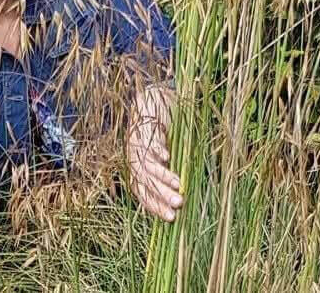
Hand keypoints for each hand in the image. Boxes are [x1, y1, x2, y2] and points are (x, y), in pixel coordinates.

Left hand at [126, 85, 183, 221]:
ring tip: (178, 185)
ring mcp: (137, 142)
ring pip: (146, 163)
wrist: (151, 101)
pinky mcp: (143, 127)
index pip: (141, 191)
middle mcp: (133, 156)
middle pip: (144, 180)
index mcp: (136, 166)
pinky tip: (168, 157)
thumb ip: (168, 173)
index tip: (171, 218)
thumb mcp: (163, 155)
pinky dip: (156, 149)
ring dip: (162, 175)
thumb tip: (185, 198)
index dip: (154, 205)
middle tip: (178, 205)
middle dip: (161, 194)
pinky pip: (147, 140)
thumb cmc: (160, 133)